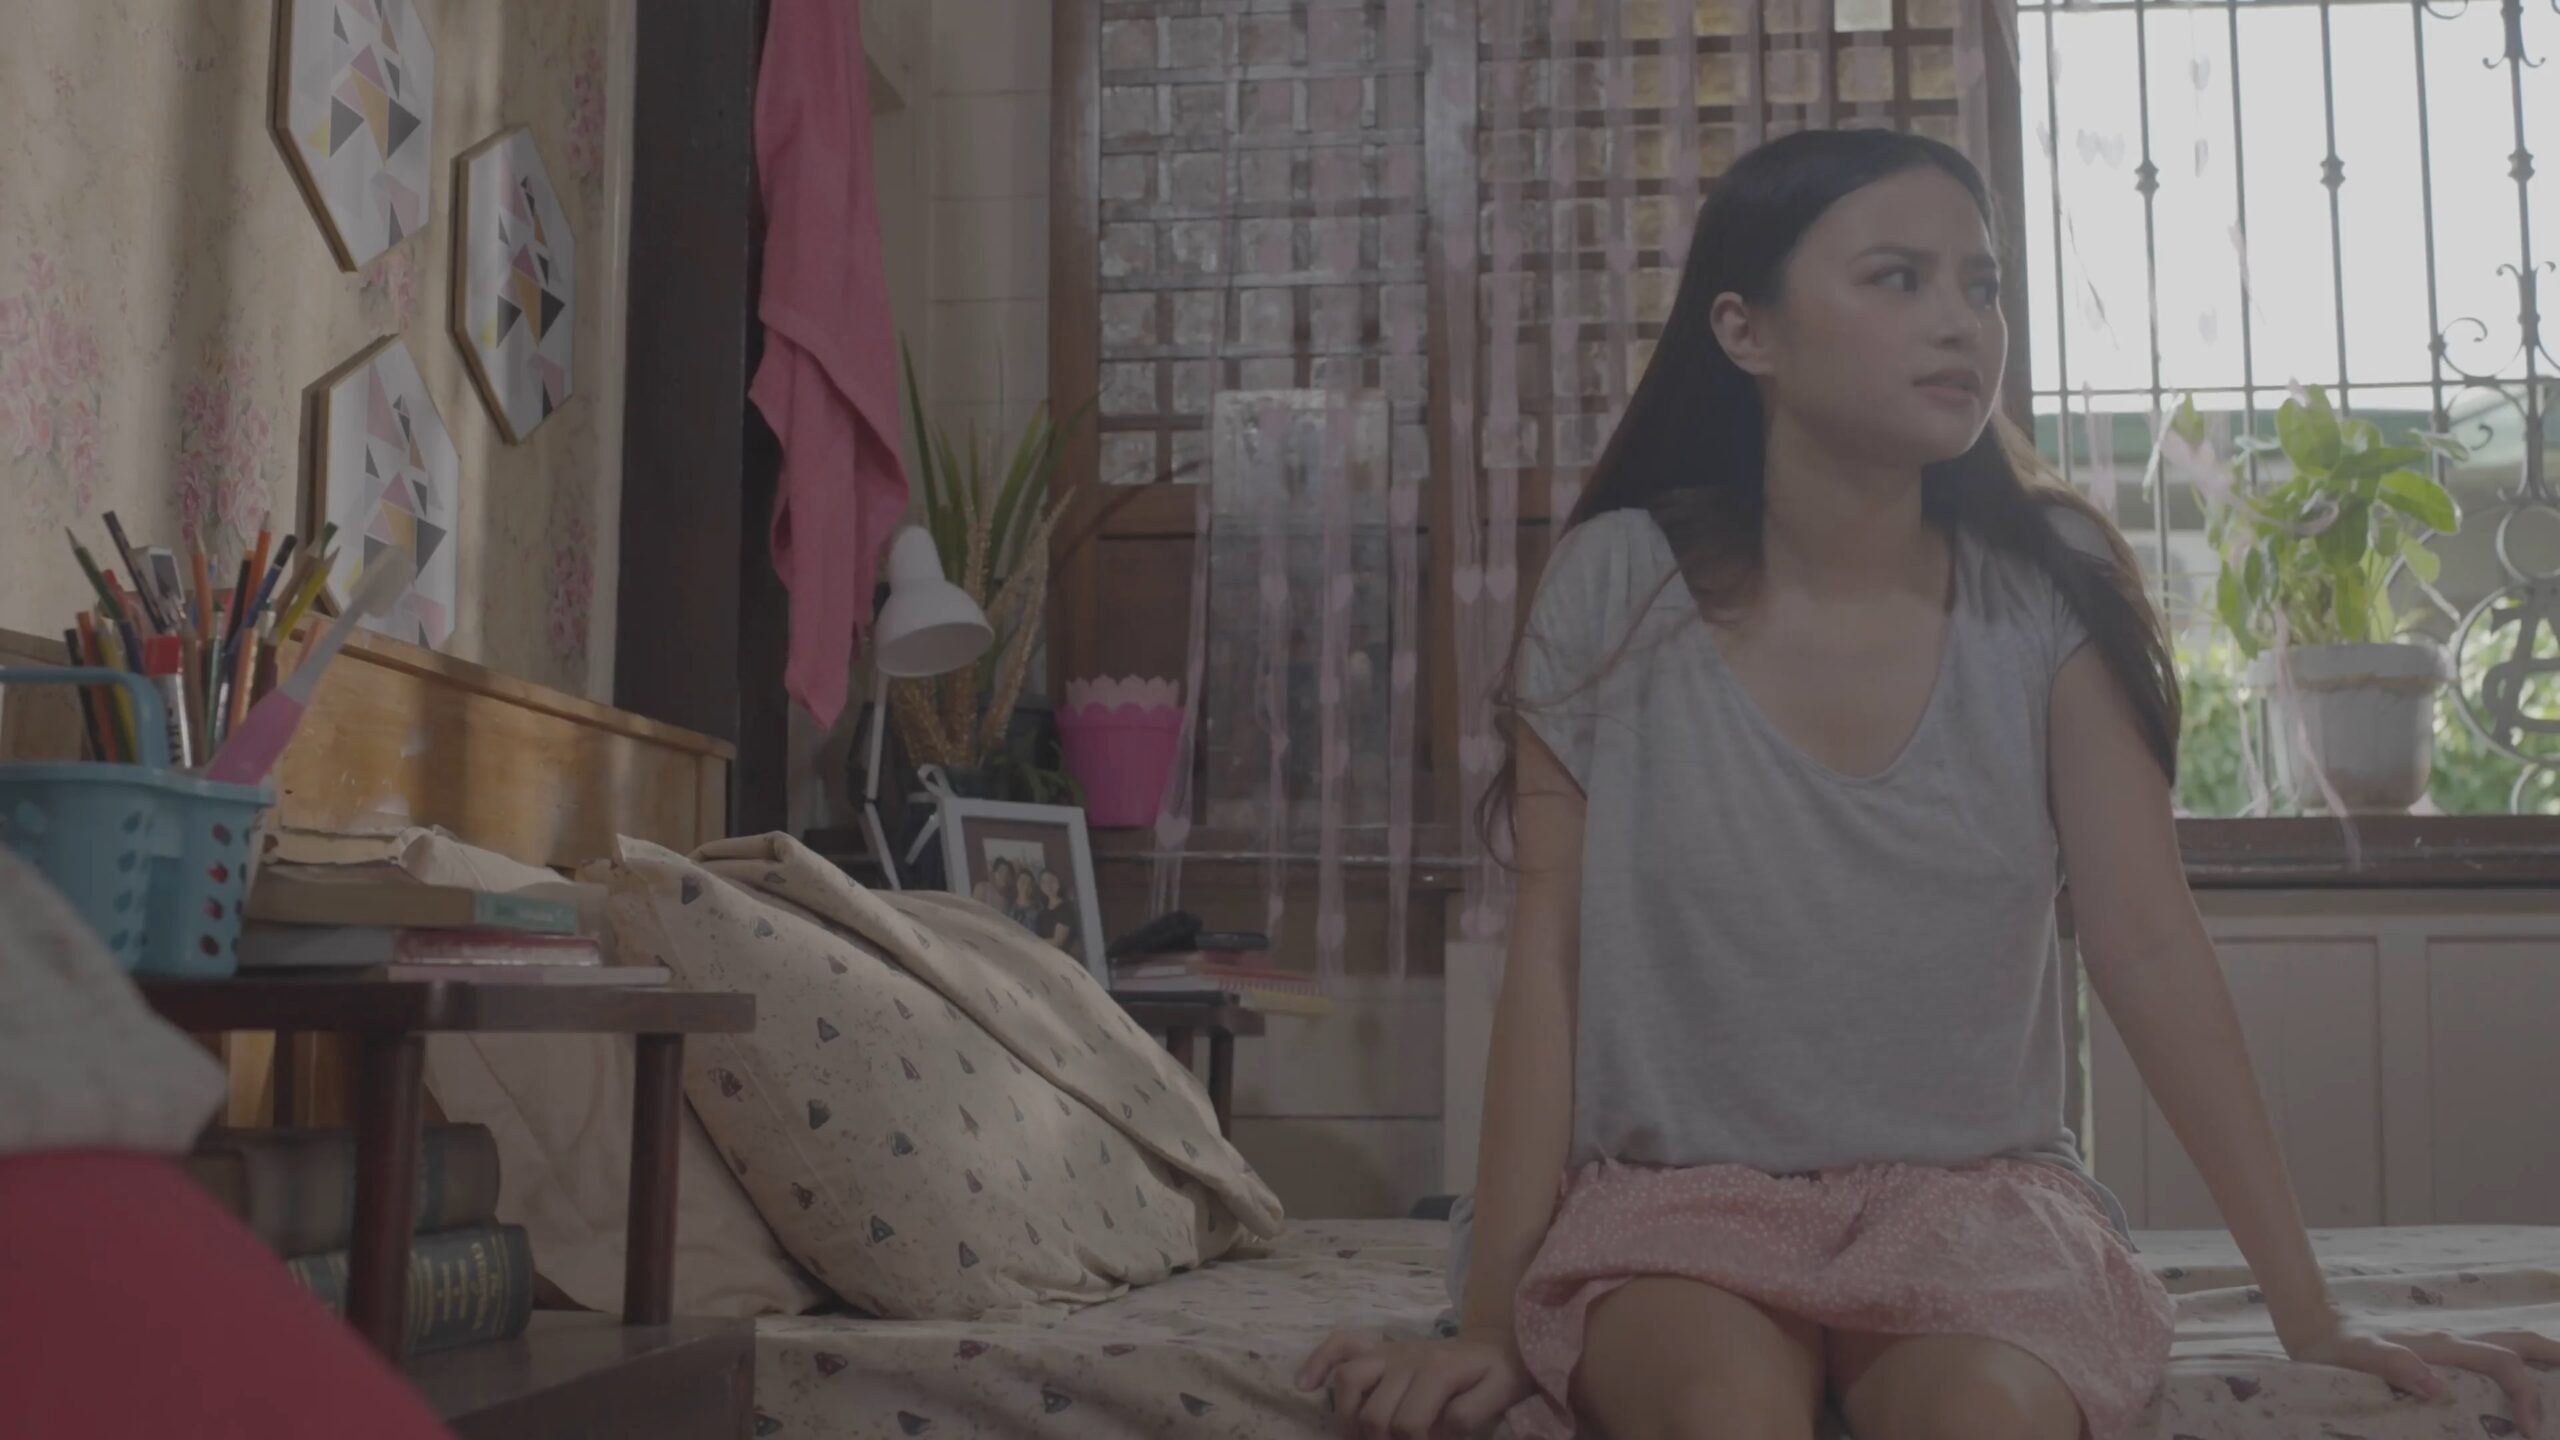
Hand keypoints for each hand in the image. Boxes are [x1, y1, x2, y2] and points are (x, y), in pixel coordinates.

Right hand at [1296, 1328, 1533, 1439]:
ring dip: (1349, 1418)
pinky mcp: (1379, 1349)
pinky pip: (1341, 1344)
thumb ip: (1470, 1415)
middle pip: (1374, 1412)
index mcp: (1437, 1371)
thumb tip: (1437, 1430)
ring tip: (1357, 1439)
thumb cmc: (1498, 1375)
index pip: (1408, 1424)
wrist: (1498, 1343)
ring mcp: (1388, 1351)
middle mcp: (1405, 1357)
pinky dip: (1319, 1361)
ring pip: (1349, 1380)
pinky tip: (1305, 1385)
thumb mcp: (1498, 1395)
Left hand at [2286, 1315, 2559, 1435]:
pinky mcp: (2441, 1349)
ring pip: (2508, 1341)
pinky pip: (2488, 1351)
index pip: (2503, 1362)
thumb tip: (2436, 1385)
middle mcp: (2454, 1338)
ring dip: (2541, 1354)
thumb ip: (2394, 1364)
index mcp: (2444, 1344)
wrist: (2314, 1325)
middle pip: (2520, 1340)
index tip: (2529, 1429)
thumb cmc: (2337, 1347)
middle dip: (2556, 1357)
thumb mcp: (2360, 1357)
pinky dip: (2515, 1359)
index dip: (2525, 1393)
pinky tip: (2517, 1379)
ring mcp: (2450, 1341)